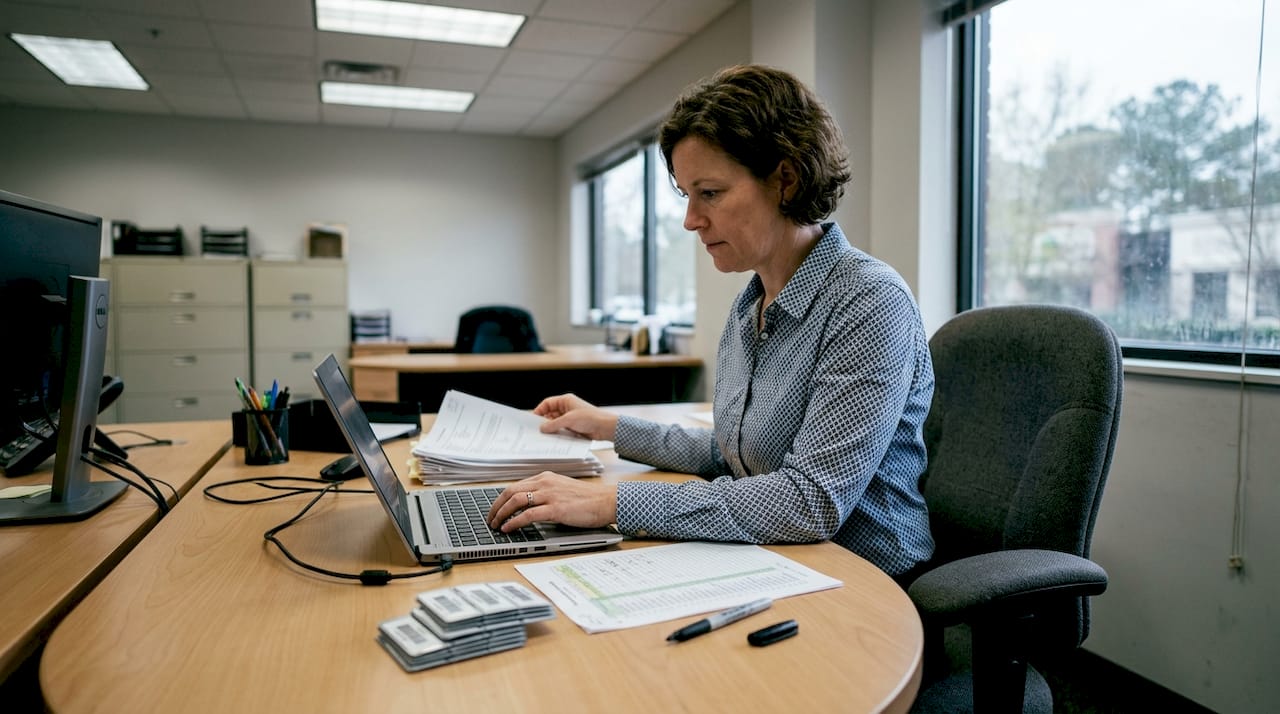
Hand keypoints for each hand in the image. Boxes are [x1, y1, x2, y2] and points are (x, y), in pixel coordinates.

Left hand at [486, 472, 617, 531]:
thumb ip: (546, 493)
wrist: (606, 501)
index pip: (515, 486)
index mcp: (546, 478)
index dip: (501, 499)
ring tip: (496, 525)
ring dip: (501, 514)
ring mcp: (550, 495)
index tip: (495, 510)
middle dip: (496, 507)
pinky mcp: (556, 508)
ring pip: (516, 501)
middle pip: (510, 492)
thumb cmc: (588, 499)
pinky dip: (514, 521)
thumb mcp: (563, 490)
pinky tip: (509, 528)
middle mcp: (545, 483)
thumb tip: (529, 506)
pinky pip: (528, 514)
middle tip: (490, 519)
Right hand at [533, 394, 619, 440]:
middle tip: (537, 431)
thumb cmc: (590, 418)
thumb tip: (542, 428)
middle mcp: (568, 408)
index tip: (533, 420)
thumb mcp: (568, 420)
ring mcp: (571, 418)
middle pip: (551, 413)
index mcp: (566, 400)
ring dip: (552, 429)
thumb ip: (553, 424)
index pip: (548, 403)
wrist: (605, 427)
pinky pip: (562, 429)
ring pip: (556, 422)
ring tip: (545, 436)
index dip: (539, 410)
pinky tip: (554, 439)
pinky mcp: (574, 427)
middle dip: (545, 422)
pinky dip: (558, 433)